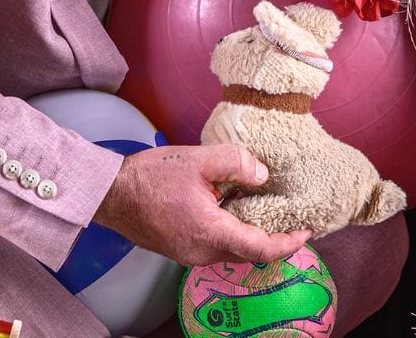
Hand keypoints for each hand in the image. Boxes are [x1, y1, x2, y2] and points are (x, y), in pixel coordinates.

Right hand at [92, 144, 310, 266]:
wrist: (110, 194)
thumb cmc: (149, 177)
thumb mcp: (198, 159)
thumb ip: (236, 162)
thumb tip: (261, 174)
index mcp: (212, 233)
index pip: (262, 249)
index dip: (289, 243)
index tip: (305, 232)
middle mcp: (202, 253)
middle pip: (248, 254)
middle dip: (273, 240)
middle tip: (289, 220)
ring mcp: (188, 255)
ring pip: (231, 251)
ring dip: (249, 236)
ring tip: (263, 212)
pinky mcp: (179, 250)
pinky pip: (214, 247)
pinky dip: (229, 234)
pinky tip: (230, 210)